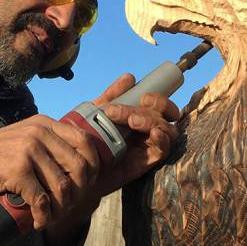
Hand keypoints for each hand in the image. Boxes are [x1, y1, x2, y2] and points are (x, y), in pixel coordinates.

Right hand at [0, 116, 101, 229]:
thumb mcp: (22, 139)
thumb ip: (46, 146)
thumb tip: (76, 170)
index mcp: (45, 125)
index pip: (85, 143)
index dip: (93, 168)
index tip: (85, 186)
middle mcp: (39, 134)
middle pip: (80, 168)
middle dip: (79, 194)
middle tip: (66, 208)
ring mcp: (28, 151)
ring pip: (63, 187)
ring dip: (61, 209)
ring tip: (51, 217)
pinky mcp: (16, 170)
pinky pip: (41, 200)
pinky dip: (43, 216)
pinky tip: (38, 222)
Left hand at [92, 73, 180, 196]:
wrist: (80, 167)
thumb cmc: (89, 140)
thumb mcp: (97, 113)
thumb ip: (112, 96)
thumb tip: (130, 78)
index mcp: (141, 117)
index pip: (160, 106)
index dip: (158, 100)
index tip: (143, 97)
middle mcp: (148, 131)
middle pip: (164, 116)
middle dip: (148, 111)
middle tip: (126, 114)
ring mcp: (149, 146)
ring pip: (166, 130)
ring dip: (151, 122)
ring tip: (132, 122)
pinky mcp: (147, 162)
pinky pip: (163, 150)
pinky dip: (161, 140)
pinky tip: (153, 134)